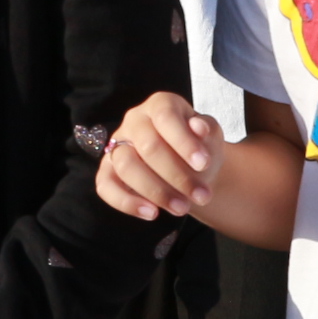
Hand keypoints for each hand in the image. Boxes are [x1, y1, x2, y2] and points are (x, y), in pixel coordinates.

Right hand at [94, 93, 224, 219]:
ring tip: (182, 208)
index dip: (183, 141)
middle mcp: (134, 121)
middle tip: (201, 196)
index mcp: (160, 105)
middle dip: (177, 175)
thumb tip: (198, 127)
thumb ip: (208, 130)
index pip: (165, 116)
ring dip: (157, 192)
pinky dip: (127, 203)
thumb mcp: (212, 136)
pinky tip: (152, 213)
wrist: (193, 169)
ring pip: (127, 166)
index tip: (203, 164)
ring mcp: (117, 145)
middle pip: (148, 146)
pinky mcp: (107, 171)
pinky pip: (106, 187)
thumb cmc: (200, 147)